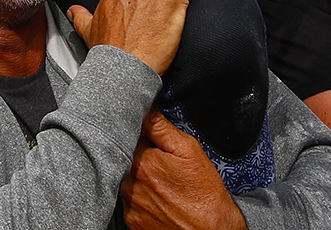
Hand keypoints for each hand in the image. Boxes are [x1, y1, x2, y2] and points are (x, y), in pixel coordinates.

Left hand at [119, 112, 246, 229]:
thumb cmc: (204, 193)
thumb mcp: (190, 151)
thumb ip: (162, 128)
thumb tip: (146, 111)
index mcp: (143, 163)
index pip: (131, 136)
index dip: (143, 135)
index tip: (153, 140)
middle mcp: (130, 185)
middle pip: (126, 159)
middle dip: (141, 157)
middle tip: (161, 165)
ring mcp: (129, 206)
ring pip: (127, 180)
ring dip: (139, 177)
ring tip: (163, 184)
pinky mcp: (131, 222)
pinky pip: (129, 201)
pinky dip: (140, 197)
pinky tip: (159, 199)